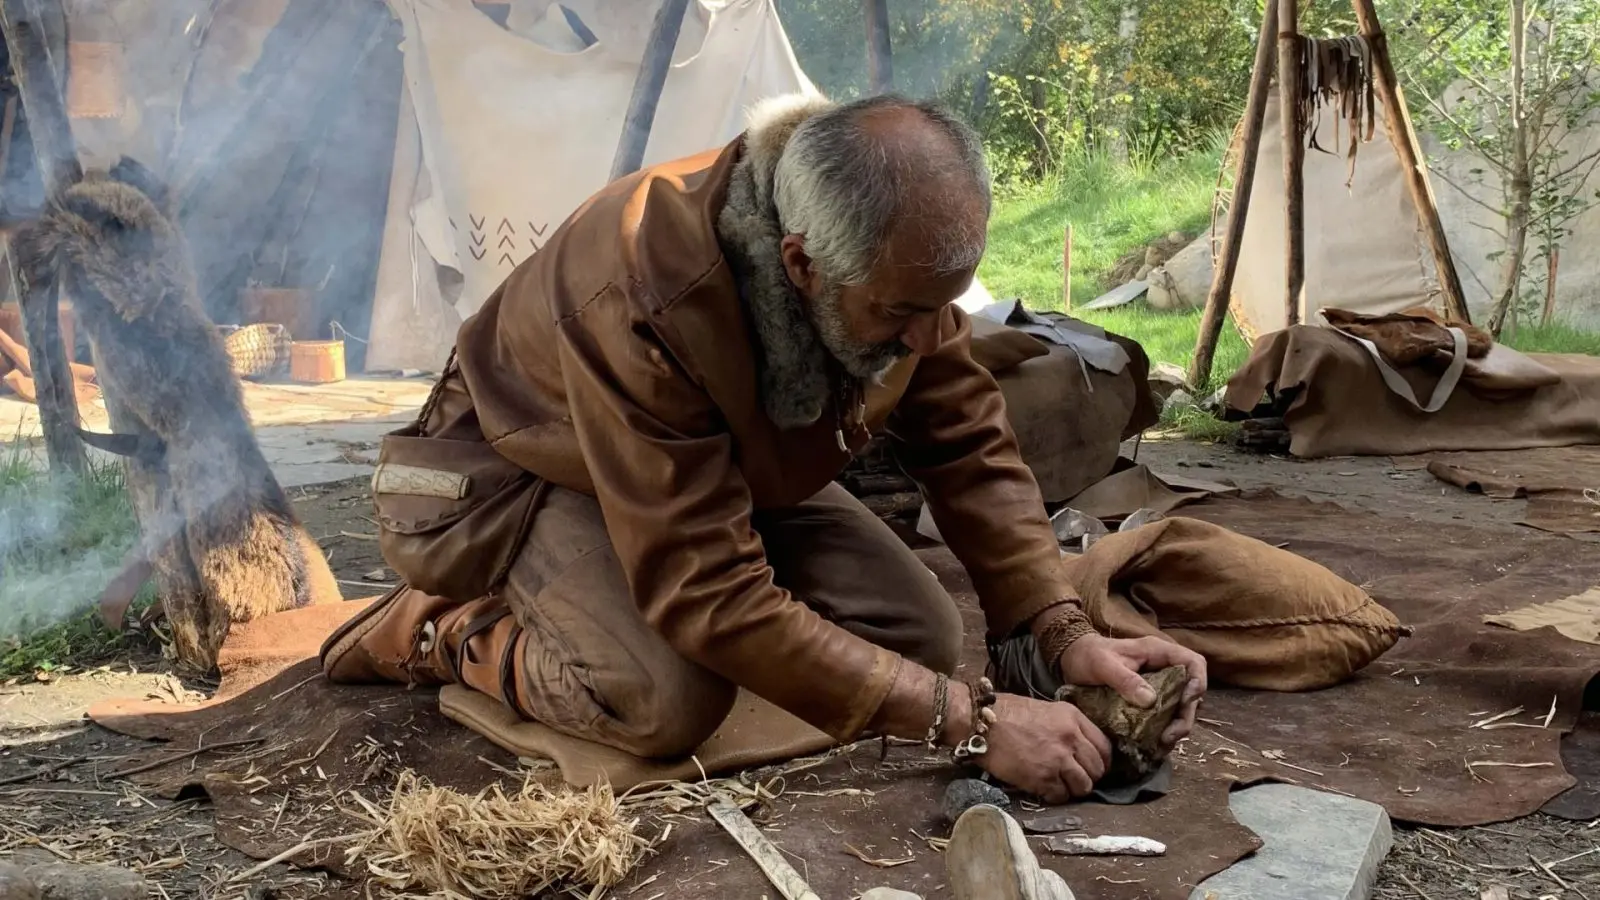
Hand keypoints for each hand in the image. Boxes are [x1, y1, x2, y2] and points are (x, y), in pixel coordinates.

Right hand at [971, 693, 1112, 802]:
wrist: (982, 723)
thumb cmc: (1008, 713)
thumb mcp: (1047, 710)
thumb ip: (1067, 726)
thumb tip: (1078, 747)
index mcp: (1073, 718)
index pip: (1104, 747)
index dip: (1102, 762)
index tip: (1094, 767)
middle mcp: (1070, 738)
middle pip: (1097, 769)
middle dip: (1089, 777)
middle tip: (1076, 779)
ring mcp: (1057, 759)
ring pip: (1084, 786)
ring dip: (1074, 789)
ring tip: (1061, 785)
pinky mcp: (1042, 778)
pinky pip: (1061, 796)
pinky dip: (1055, 796)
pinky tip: (1044, 789)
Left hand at [1057, 634, 1207, 749]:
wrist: (1073, 659)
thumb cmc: (1088, 656)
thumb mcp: (1103, 665)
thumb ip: (1125, 680)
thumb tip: (1150, 700)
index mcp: (1158, 652)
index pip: (1194, 663)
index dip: (1198, 682)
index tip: (1188, 702)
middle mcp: (1164, 668)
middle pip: (1192, 691)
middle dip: (1186, 716)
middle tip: (1170, 736)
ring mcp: (1159, 685)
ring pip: (1181, 707)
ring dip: (1177, 726)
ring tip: (1163, 744)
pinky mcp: (1150, 700)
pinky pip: (1166, 716)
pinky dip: (1164, 730)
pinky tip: (1155, 745)